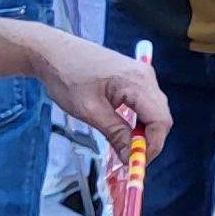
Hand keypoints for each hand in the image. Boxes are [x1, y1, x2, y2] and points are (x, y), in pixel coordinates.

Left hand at [36, 35, 170, 147]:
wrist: (52, 52)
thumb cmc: (67, 77)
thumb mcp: (89, 110)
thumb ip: (115, 133)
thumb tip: (130, 157)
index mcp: (137, 82)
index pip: (160, 121)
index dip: (152, 146)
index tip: (135, 163)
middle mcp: (146, 77)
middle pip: (161, 117)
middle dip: (149, 141)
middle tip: (128, 157)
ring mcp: (142, 75)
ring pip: (155, 111)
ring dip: (144, 131)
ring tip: (124, 145)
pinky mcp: (134, 77)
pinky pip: (146, 103)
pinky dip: (139, 120)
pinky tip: (124, 129)